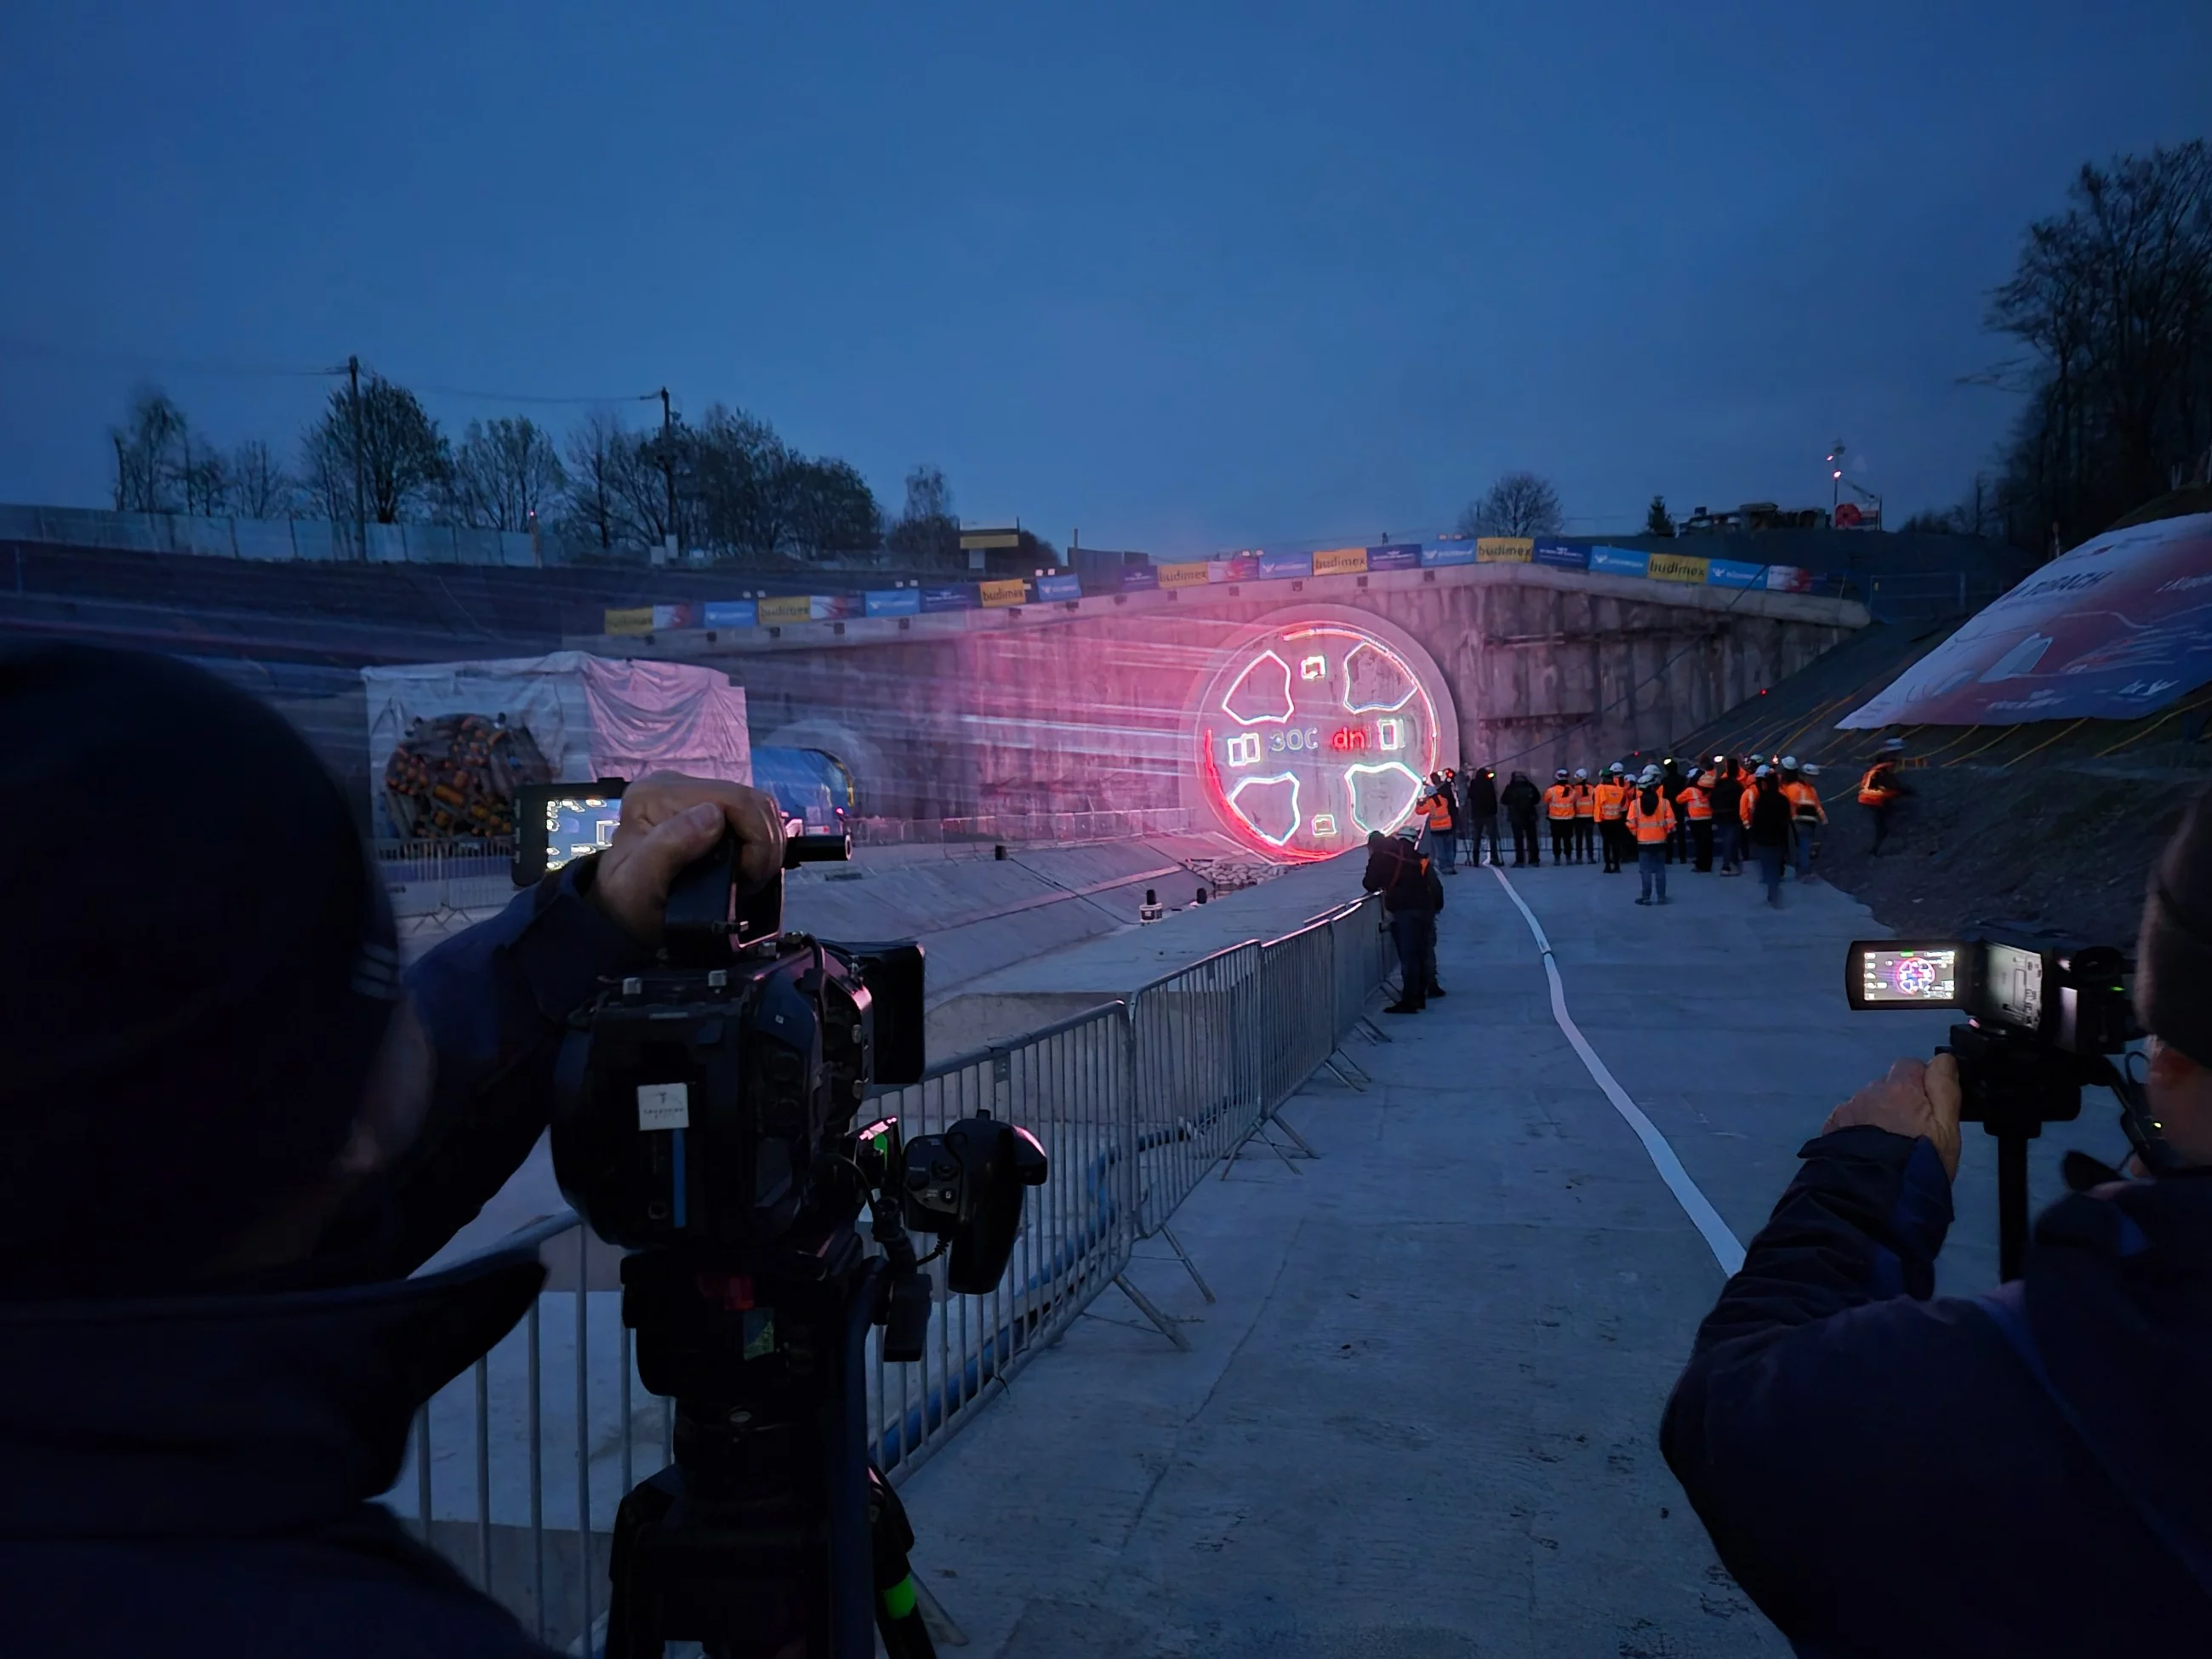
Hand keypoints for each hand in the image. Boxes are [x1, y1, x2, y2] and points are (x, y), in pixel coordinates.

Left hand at [588, 772, 786, 944]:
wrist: (624, 915)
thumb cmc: (629, 904)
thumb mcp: (639, 884)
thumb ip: (668, 847)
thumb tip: (713, 815)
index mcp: (656, 795)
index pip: (733, 798)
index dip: (755, 838)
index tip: (746, 877)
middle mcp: (676, 785)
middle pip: (751, 800)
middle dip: (763, 845)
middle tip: (750, 881)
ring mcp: (696, 795)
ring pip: (760, 808)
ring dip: (766, 846)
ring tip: (749, 877)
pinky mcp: (711, 808)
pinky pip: (755, 817)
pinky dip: (761, 845)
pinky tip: (747, 867)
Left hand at [1822, 1053, 1962, 1178]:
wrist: (1874, 1193)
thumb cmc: (1921, 1162)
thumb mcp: (1947, 1128)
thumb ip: (1944, 1088)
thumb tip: (1943, 1059)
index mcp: (1901, 1087)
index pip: (1911, 1066)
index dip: (1923, 1084)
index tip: (1929, 1107)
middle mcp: (1871, 1091)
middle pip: (1888, 1086)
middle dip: (1900, 1101)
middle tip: (1911, 1132)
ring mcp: (1849, 1108)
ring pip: (1869, 1103)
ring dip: (1878, 1115)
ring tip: (1888, 1146)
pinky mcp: (1832, 1125)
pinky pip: (1850, 1118)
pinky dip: (1859, 1128)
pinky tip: (1867, 1150)